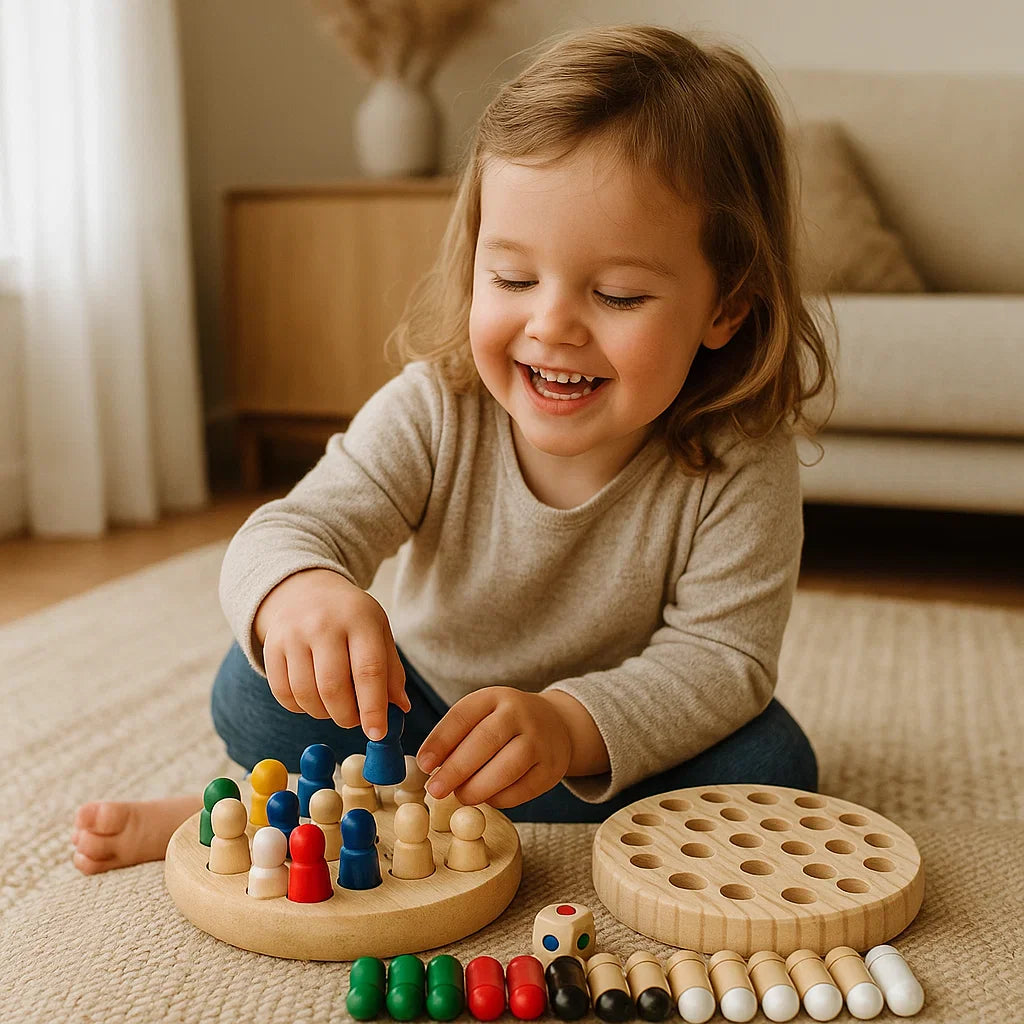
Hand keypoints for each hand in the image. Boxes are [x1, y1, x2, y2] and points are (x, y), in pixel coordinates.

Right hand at [253, 568, 410, 738]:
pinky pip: (283, 693)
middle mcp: (323, 624)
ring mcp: (293, 634)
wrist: (306, 590)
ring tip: (335, 707)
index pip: (369, 670)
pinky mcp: (271, 646)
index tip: (378, 734)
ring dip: (324, 714)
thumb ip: (391, 670)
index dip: (374, 708)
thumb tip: (401, 709)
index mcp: (359, 619)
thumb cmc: (350, 617)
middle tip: (355, 721)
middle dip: (347, 717)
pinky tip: (313, 699)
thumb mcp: (378, 632)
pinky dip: (300, 707)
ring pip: (306, 694)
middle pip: (333, 687)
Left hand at [416, 687, 572, 808]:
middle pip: (485, 740)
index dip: (440, 741)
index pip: (463, 715)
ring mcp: (539, 740)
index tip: (424, 764)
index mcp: (495, 696)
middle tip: (435, 789)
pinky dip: (499, 799)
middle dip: (456, 769)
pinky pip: (521, 790)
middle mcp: (519, 714)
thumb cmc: (505, 724)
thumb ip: (456, 736)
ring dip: (477, 787)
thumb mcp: (482, 715)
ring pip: (507, 767)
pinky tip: (486, 797)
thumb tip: (429, 767)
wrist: (556, 725)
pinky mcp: (551, 768)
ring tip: (460, 795)